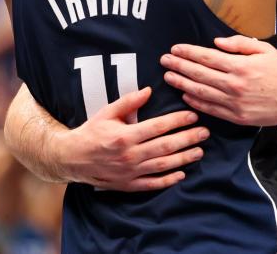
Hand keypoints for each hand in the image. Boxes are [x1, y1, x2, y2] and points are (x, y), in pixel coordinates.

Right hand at [53, 87, 208, 190]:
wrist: (72, 158)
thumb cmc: (91, 132)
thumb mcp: (107, 112)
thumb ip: (129, 102)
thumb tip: (149, 90)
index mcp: (125, 135)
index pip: (158, 127)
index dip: (178, 121)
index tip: (193, 115)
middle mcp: (130, 155)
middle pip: (165, 146)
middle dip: (188, 138)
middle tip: (205, 132)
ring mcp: (130, 172)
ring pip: (163, 165)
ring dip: (184, 158)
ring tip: (200, 151)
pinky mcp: (128, 184)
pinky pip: (152, 184)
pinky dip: (168, 180)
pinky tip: (182, 174)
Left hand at [161, 35, 276, 125]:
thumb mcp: (264, 50)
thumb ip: (239, 44)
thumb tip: (216, 43)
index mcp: (240, 66)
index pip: (207, 58)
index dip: (188, 53)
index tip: (175, 49)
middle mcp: (235, 84)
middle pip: (199, 74)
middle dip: (179, 66)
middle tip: (164, 61)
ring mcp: (235, 103)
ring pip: (201, 92)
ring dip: (182, 84)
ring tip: (168, 77)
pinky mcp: (237, 117)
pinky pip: (211, 109)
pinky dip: (196, 102)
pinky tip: (185, 95)